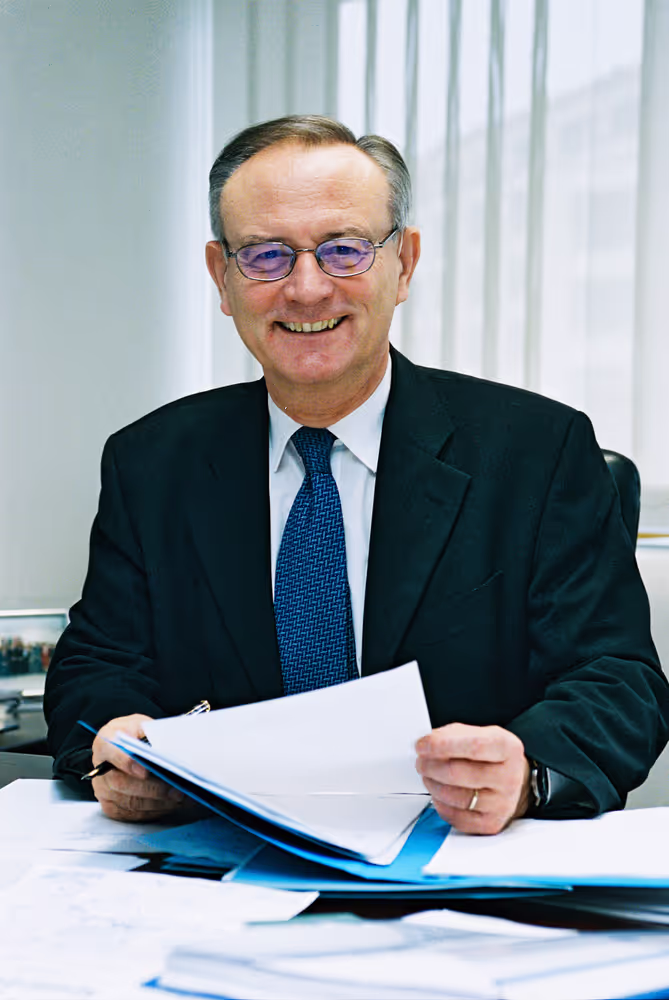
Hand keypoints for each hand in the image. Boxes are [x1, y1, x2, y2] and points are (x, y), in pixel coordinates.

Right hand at [91, 713, 184, 821]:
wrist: (122, 749)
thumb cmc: (133, 736)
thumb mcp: (140, 725)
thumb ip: (148, 733)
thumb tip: (165, 747)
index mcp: (105, 743)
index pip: (110, 751)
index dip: (127, 762)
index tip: (146, 771)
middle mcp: (100, 770)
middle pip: (123, 783)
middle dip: (153, 789)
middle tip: (176, 790)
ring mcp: (104, 791)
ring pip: (130, 802)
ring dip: (158, 803)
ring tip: (181, 798)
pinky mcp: (112, 807)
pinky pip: (133, 814)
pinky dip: (156, 811)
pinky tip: (172, 805)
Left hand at [415, 723, 530, 834]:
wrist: (512, 781)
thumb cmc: (491, 756)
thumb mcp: (479, 734)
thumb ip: (453, 735)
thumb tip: (427, 744)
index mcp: (507, 748)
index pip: (473, 746)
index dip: (442, 745)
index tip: (422, 745)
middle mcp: (508, 778)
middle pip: (456, 773)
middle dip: (430, 766)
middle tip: (421, 761)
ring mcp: (501, 804)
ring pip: (452, 796)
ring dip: (432, 784)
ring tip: (430, 775)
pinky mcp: (490, 824)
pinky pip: (453, 816)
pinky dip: (440, 804)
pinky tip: (442, 793)